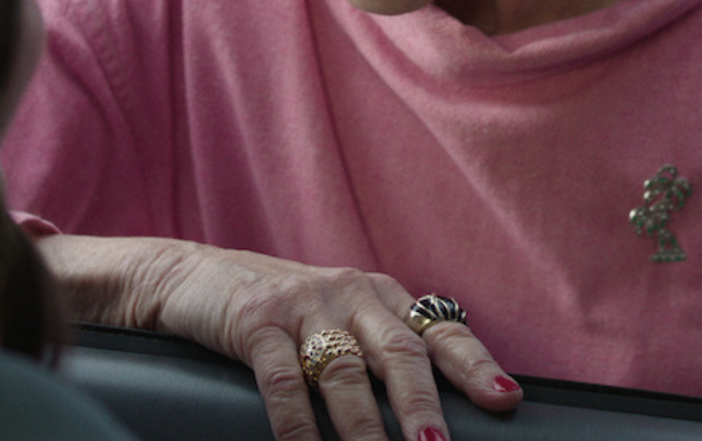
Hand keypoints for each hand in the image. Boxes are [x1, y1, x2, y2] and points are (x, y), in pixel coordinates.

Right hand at [41, 235, 521, 440]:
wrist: (195, 276)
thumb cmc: (281, 311)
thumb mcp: (339, 318)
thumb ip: (380, 350)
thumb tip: (431, 414)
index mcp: (381, 295)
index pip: (440, 330)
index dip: (475, 365)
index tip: (506, 399)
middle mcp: (351, 294)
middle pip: (400, 353)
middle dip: (424, 406)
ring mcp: (305, 306)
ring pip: (346, 373)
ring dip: (366, 428)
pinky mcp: (257, 322)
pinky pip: (283, 381)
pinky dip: (298, 424)